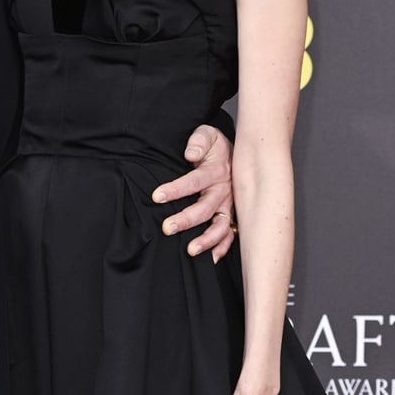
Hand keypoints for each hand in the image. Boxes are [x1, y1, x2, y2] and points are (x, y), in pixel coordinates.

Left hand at [152, 124, 235, 262]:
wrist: (237, 154)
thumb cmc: (215, 147)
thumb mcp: (208, 134)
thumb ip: (198, 140)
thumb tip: (190, 153)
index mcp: (215, 171)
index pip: (193, 181)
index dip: (175, 189)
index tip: (156, 196)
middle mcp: (223, 191)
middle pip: (205, 208)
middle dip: (186, 220)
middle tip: (167, 228)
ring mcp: (228, 206)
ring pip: (220, 226)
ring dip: (206, 240)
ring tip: (190, 251)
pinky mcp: (230, 216)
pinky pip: (230, 235)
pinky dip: (222, 248)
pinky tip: (211, 259)